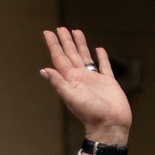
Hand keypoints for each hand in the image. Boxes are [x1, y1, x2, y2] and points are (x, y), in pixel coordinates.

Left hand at [40, 27, 131, 147]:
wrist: (111, 126)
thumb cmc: (91, 114)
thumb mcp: (72, 98)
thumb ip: (59, 83)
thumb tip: (44, 70)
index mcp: (72, 80)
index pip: (60, 58)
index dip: (54, 45)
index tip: (48, 32)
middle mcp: (81, 78)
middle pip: (71, 55)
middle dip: (65, 41)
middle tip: (60, 28)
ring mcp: (94, 79)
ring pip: (85, 57)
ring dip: (80, 45)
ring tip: (77, 32)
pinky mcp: (108, 82)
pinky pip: (104, 66)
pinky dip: (101, 57)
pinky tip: (99, 49)